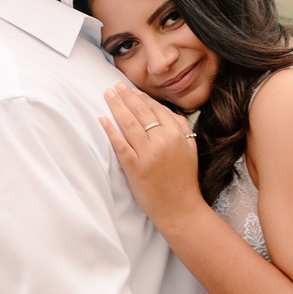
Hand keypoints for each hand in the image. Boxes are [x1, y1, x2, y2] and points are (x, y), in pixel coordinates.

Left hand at [99, 83, 204, 222]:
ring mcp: (147, 154)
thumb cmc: (185, 180)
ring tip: (107, 94)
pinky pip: (120, 145)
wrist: (180, 208)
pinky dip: (110, 130)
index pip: (156, 109)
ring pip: (129, 123)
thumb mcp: (190, 149)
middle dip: (126, 95)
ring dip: (116, 106)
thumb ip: (182, 128)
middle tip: (116, 85)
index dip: (142, 97)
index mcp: (176, 135)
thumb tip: (168, 111)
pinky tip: (102, 119)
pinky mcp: (135, 168)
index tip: (132, 89)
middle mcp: (162, 141)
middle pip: (140, 112)